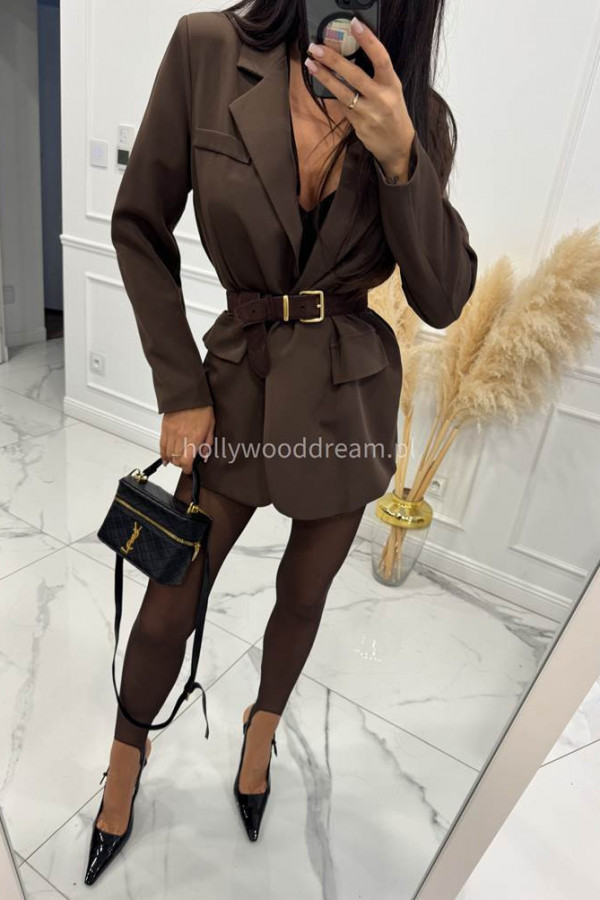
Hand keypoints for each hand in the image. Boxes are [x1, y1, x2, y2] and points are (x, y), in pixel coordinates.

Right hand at [159, 406, 214, 472]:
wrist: (188, 394)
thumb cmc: (201, 408)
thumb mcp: (211, 426)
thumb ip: (207, 443)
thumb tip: (204, 456)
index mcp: (194, 438)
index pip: (186, 461)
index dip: (187, 469)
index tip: (189, 470)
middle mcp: (181, 437)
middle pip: (176, 459)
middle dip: (181, 464)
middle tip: (185, 463)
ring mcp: (171, 433)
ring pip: (168, 454)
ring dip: (172, 460)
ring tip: (176, 461)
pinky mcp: (164, 428)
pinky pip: (162, 445)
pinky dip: (163, 453)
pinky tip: (165, 458)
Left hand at [305, 17, 415, 178]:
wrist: (397, 145)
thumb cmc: (393, 112)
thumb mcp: (392, 90)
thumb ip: (376, 74)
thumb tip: (350, 54)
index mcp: (392, 84)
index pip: (381, 57)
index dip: (368, 40)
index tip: (354, 24)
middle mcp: (381, 98)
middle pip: (355, 75)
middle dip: (333, 60)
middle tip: (316, 48)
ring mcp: (369, 114)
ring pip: (343, 93)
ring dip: (324, 77)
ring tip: (310, 64)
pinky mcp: (358, 126)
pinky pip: (342, 107)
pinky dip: (333, 94)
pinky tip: (324, 84)